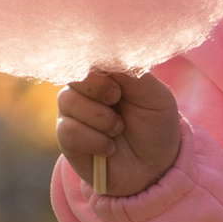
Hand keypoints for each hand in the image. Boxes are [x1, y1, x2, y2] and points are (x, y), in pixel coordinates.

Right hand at [55, 66, 181, 197]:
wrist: (154, 168)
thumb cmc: (156, 126)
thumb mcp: (154, 95)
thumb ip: (133, 72)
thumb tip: (107, 53)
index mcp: (106, 72)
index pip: (89, 54)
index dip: (98, 63)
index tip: (118, 79)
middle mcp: (85, 89)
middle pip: (73, 73)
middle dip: (98, 87)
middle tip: (117, 99)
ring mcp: (73, 112)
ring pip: (68, 100)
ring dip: (100, 117)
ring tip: (118, 129)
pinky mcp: (67, 138)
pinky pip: (68, 130)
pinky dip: (94, 140)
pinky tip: (109, 148)